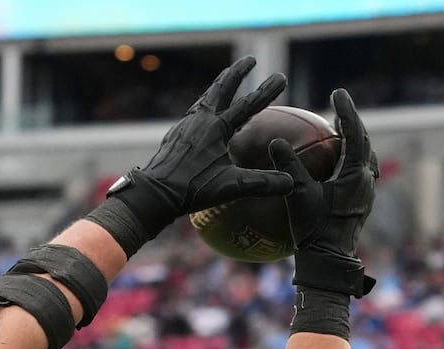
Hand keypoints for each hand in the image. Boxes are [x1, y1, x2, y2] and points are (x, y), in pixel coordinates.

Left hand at [108, 56, 293, 233]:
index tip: (282, 77)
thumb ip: (262, 183)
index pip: (248, 105)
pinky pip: (193, 114)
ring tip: (225, 78)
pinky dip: (203, 106)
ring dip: (218, 86)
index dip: (266, 91)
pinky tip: (202, 112)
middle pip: (221, 89)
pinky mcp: (174, 137)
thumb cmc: (191, 189)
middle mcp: (199, 121)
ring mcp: (184, 127)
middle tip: (249, 59)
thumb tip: (292, 183)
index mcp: (215, 128)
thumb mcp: (230, 186)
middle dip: (237, 73)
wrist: (152, 194)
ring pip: (205, 99)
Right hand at [269, 88, 377, 295]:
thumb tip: (275, 142)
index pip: (354, 132)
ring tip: (340, 132)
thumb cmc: (314, 231)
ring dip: (353, 141)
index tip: (337, 92)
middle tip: (339, 106)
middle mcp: (366, 179)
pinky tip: (333, 164)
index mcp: (355, 173)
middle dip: (352, 121)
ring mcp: (366, 191)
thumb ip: (287, 168)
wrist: (329, 262)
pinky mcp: (360, 203)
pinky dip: (348, 159)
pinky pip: (358, 172)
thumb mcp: (297, 197)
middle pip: (364, 141)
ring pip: (364, 156)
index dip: (346, 110)